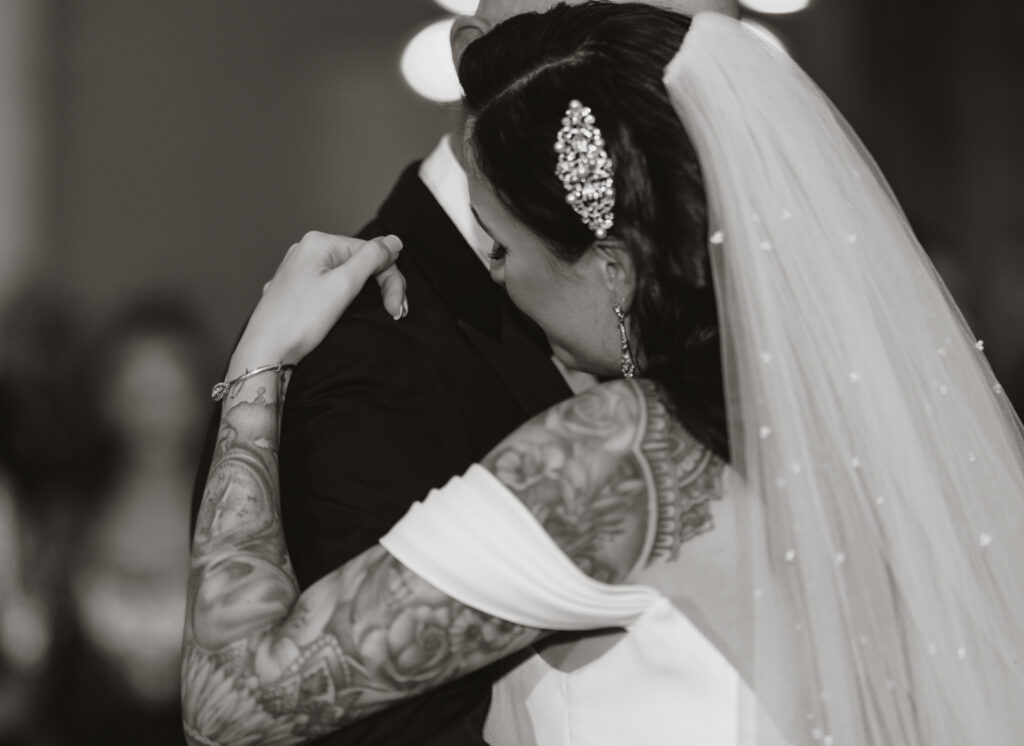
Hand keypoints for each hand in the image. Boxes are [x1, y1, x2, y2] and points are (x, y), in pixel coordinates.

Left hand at [229, 231, 404, 377]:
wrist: (265, 352)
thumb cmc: (298, 321)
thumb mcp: (343, 285)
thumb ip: (372, 258)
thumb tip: (394, 240)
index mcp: (318, 243)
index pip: (371, 252)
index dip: (390, 279)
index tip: (396, 308)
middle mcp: (306, 251)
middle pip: (359, 262)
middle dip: (381, 286)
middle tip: (393, 312)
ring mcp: (298, 270)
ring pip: (346, 276)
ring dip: (366, 294)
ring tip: (379, 313)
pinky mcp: (295, 290)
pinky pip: (330, 286)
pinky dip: (346, 299)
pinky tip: (349, 315)